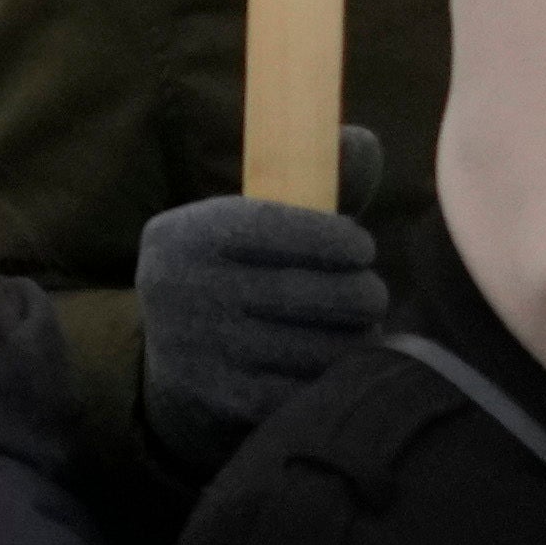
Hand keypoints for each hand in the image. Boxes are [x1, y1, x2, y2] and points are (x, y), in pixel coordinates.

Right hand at [127, 193, 389, 465]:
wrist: (176, 375)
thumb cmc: (236, 283)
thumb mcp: (248, 229)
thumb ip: (309, 186)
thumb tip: (364, 142)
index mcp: (181, 235)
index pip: (282, 228)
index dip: (339, 239)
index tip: (360, 247)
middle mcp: (181, 291)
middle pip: (315, 294)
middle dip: (361, 293)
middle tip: (369, 295)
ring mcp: (199, 352)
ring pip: (324, 347)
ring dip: (356, 340)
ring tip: (356, 331)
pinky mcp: (223, 402)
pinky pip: (312, 390)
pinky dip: (334, 380)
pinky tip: (334, 368)